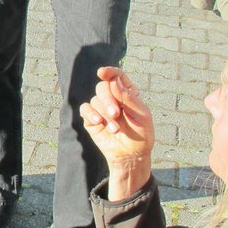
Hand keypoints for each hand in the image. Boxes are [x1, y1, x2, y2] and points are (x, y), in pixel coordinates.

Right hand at [79, 67, 154, 199]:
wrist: (132, 156)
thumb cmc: (141, 135)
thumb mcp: (142, 115)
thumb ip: (129, 98)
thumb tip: (114, 81)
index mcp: (128, 94)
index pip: (117, 76)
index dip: (110, 72)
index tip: (102, 72)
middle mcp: (113, 98)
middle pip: (103, 87)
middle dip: (108, 99)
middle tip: (116, 113)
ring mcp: (101, 108)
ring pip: (95, 99)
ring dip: (105, 113)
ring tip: (115, 129)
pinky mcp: (91, 119)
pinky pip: (85, 109)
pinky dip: (91, 114)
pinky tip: (98, 122)